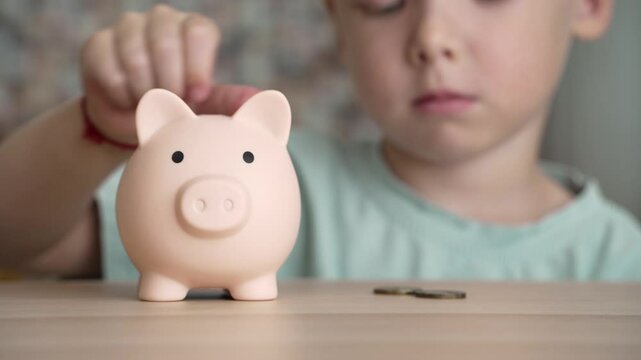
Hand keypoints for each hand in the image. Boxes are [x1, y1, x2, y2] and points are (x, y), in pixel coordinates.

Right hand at [80, 5, 257, 144]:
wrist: (133, 124)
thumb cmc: (177, 110)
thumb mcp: (207, 109)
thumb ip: (231, 102)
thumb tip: (267, 99)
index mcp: (193, 30)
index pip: (200, 31)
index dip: (198, 67)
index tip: (196, 97)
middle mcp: (162, 21)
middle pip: (167, 41)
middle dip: (169, 83)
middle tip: (170, 102)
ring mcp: (128, 28)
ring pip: (135, 54)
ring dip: (144, 90)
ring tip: (148, 102)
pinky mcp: (97, 43)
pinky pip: (108, 67)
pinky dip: (120, 94)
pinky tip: (126, 99)